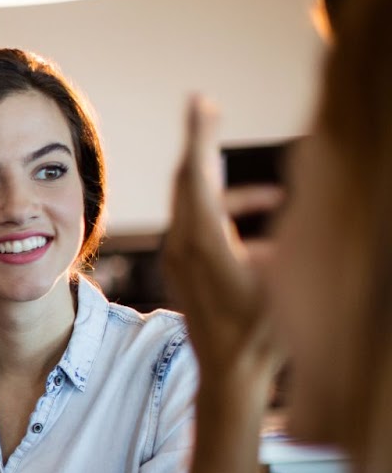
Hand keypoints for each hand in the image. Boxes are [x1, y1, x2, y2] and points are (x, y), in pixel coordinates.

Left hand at [161, 96, 284, 386]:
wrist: (230, 372)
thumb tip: (292, 196)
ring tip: (270, 185)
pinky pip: (198, 223)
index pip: (198, 175)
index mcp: (205, 241)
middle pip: (188, 181)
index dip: (201, 135)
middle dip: (201, 143)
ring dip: (224, 182)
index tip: (200, 101)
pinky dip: (225, 208)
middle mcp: (183, 245)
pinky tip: (265, 212)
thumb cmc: (264, 330)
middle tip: (205, 106)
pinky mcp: (183, 268)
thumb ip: (287, 233)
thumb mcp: (286, 275)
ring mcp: (179, 258)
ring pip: (194, 202)